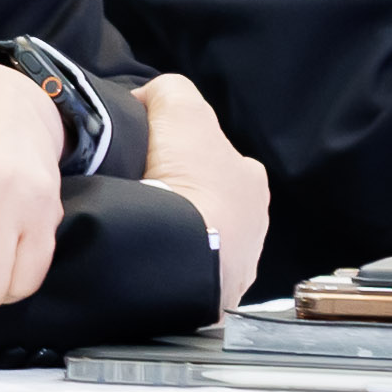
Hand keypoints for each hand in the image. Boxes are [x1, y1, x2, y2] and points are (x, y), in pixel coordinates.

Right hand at [137, 73, 266, 311]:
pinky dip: (165, 263)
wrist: (177, 257)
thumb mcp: (179, 107)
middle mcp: (252, 223)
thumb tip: (149, 101)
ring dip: (173, 233)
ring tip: (139, 228)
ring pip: (197, 239)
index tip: (151, 160)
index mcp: (250, 180)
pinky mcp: (210, 298)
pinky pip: (183, 273)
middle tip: (141, 195)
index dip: (179, 153)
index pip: (213, 157)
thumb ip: (169, 92)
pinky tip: (145, 255)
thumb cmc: (188, 183)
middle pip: (207, 201)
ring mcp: (234, 266)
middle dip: (179, 197)